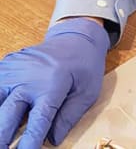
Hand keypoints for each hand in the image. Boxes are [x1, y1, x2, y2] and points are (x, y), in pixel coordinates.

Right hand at [0, 17, 109, 147]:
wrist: (76, 36)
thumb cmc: (84, 65)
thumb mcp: (88, 92)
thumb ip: (69, 118)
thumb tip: (52, 141)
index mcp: (53, 85)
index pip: (37, 123)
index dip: (28, 145)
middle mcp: (28, 78)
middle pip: (5, 117)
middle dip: (1, 139)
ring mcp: (13, 70)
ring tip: (3, 135)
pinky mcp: (6, 66)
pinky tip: (3, 112)